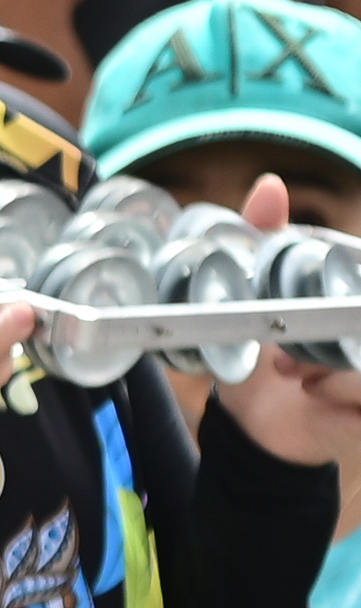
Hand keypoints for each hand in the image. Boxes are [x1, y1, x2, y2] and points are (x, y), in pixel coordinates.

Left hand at [192, 179, 360, 463]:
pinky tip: (307, 388)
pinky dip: (332, 385)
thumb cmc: (267, 347)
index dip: (349, 277)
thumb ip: (265, 234)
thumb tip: (270, 185)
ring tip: (288, 365)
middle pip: (359, 311)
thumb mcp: (260, 290)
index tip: (318, 299)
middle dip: (330, 321)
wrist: (257, 422)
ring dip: (324, 356)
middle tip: (287, 339)